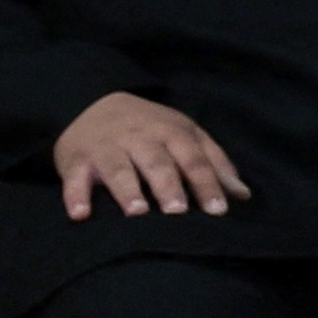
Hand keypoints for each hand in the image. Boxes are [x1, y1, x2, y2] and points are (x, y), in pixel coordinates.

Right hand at [55, 91, 249, 219]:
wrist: (91, 102)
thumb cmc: (150, 129)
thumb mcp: (185, 136)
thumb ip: (214, 164)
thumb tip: (242, 195)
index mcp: (171, 133)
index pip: (193, 159)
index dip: (206, 184)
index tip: (218, 211)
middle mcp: (139, 138)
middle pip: (156, 162)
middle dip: (168, 185)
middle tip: (178, 211)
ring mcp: (106, 148)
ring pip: (118, 168)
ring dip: (127, 189)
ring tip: (137, 212)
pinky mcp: (76, 160)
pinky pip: (74, 178)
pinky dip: (75, 195)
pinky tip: (80, 215)